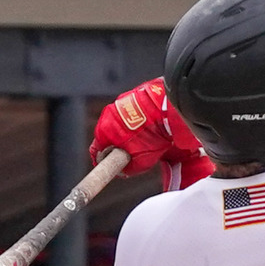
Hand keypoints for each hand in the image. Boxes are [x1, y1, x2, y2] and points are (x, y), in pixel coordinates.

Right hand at [91, 79, 212, 189]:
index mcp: (104, 131)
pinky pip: (129, 112)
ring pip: (118, 122)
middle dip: (116, 145)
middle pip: (107, 135)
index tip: (109, 165)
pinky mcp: (131, 94)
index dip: (103, 160)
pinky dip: (135, 120)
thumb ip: (129, 168)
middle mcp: (107, 114)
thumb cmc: (153, 134)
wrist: (168, 109)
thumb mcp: (141, 161)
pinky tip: (147, 126)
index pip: (96, 150)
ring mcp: (119, 102)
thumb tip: (125, 170)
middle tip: (129, 154)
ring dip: (126, 132)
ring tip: (142, 139)